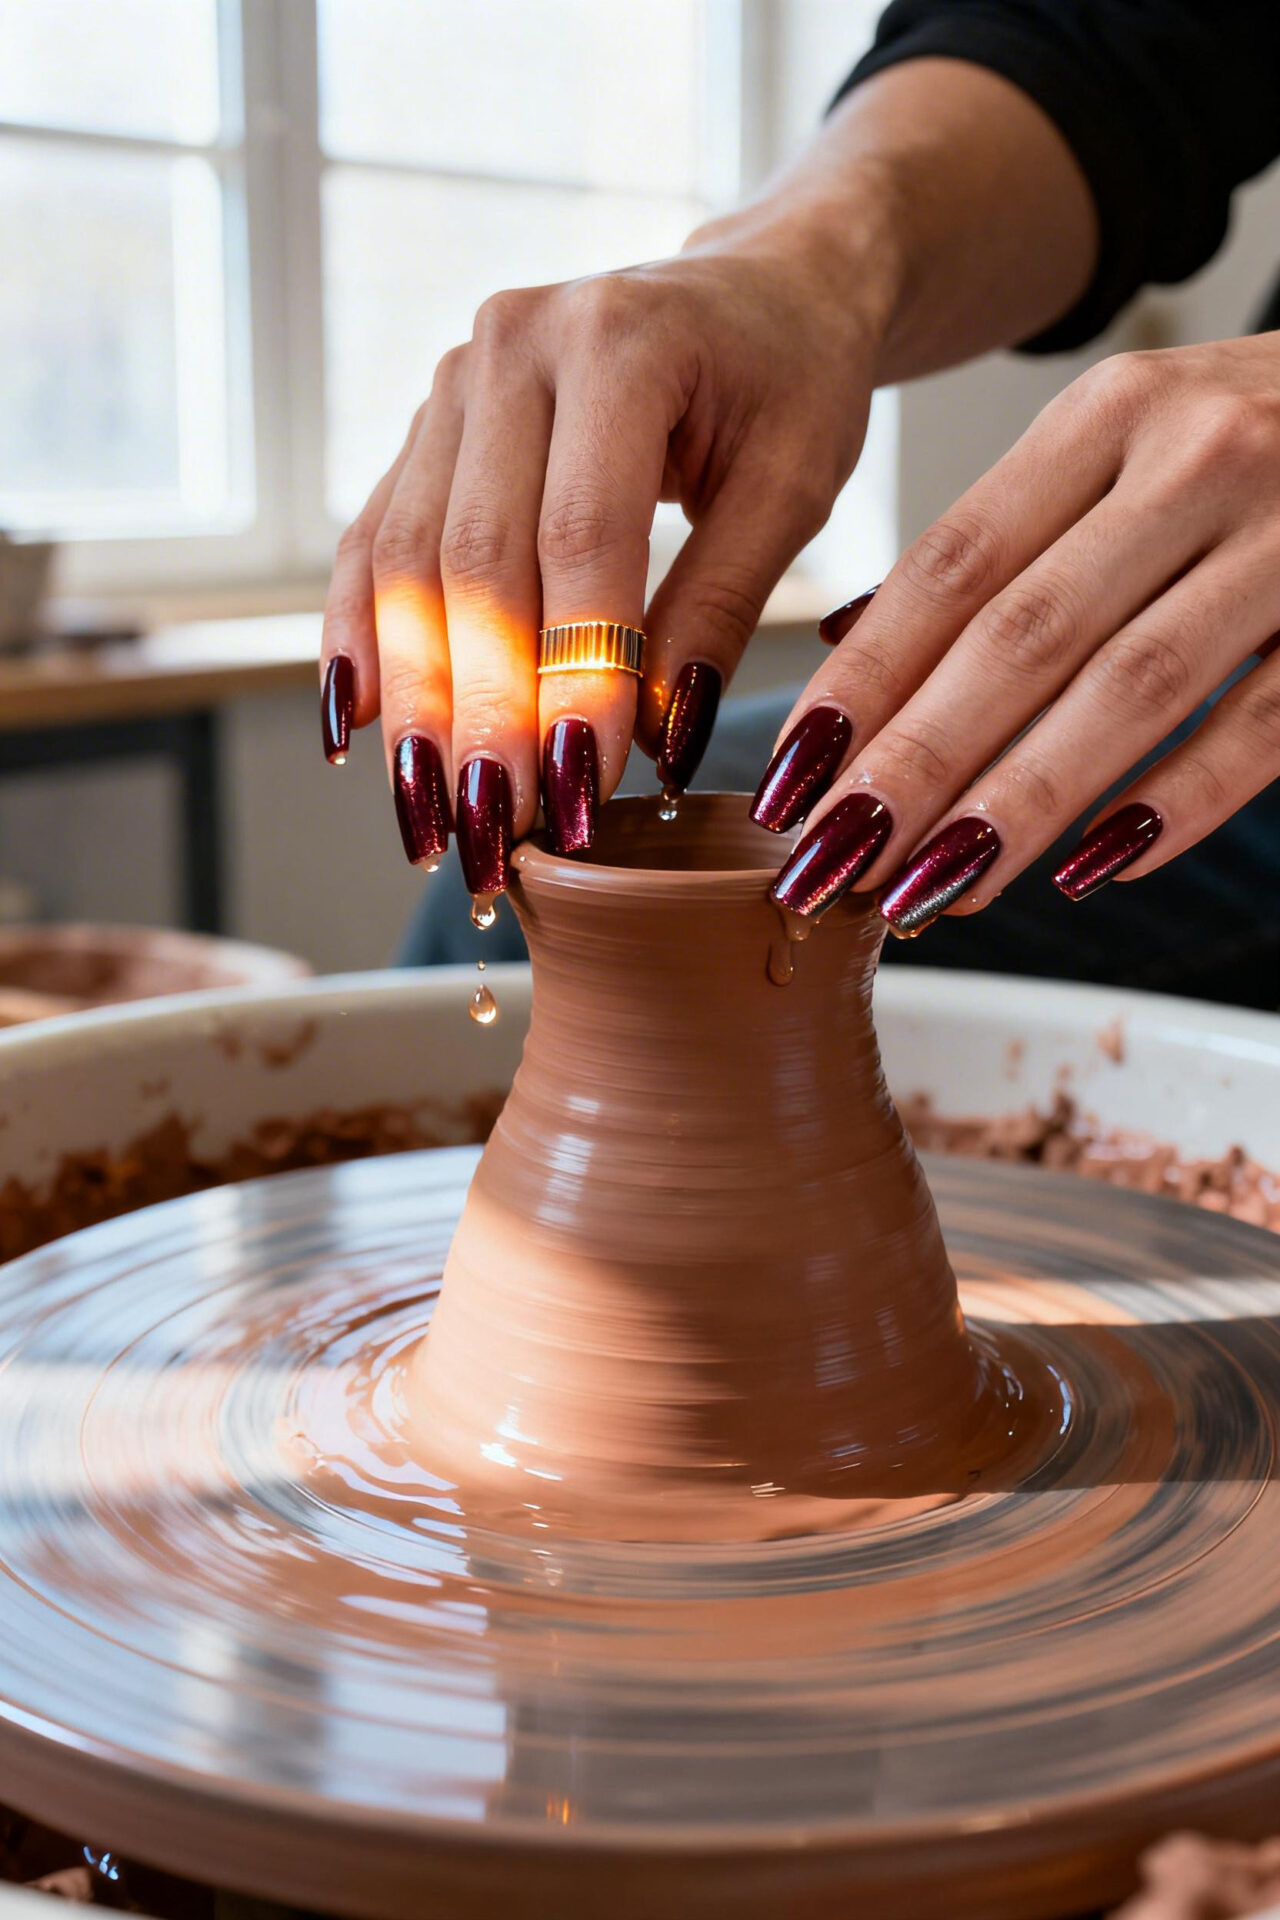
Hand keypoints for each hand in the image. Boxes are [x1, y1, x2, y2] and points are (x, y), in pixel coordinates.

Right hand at [318, 207, 884, 894]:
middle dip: (480, 713)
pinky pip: (374, 543)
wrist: (758, 293)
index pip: (581, 538)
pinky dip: (364, 641)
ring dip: (414, 701)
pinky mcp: (427, 429)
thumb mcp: (794, 487)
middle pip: (471, 559)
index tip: (579, 792)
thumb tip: (651, 740)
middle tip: (493, 834)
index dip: (573, 675)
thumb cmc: (790, 386)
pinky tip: (360, 731)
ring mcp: (453, 383)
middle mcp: (513, 347)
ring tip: (429, 817)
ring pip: (404, 562)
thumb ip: (722, 605)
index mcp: (620, 341)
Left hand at [758, 334, 1279, 930]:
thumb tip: (846, 644)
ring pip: (1131, 689)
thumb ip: (998, 540)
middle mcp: (1194, 459)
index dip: (864, 682)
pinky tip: (1092, 871)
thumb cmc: (1251, 434)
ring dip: (1022, 802)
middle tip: (836, 860)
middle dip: (916, 762)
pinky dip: (1176, 804)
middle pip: (1023, 634)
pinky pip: (1262, 725)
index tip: (792, 779)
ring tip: (937, 887)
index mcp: (1106, 416)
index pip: (953, 566)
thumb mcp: (1117, 443)